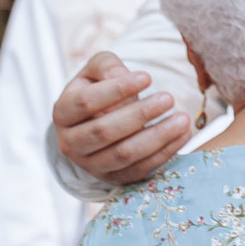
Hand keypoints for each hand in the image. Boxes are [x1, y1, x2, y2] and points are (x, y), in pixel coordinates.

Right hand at [54, 50, 190, 184]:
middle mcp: (71, 143)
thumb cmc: (97, 89)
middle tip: (168, 98)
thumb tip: (125, 76)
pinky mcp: (113, 179)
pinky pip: (139, 170)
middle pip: (104, 131)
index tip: (147, 77)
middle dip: (140, 114)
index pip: (86, 102)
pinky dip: (164, 153)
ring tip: (182, 119)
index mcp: (62, 113)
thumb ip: (107, 66)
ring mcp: (91, 165)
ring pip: (124, 154)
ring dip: (156, 137)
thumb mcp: (96, 70)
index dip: (116, 89)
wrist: (95, 122)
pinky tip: (183, 135)